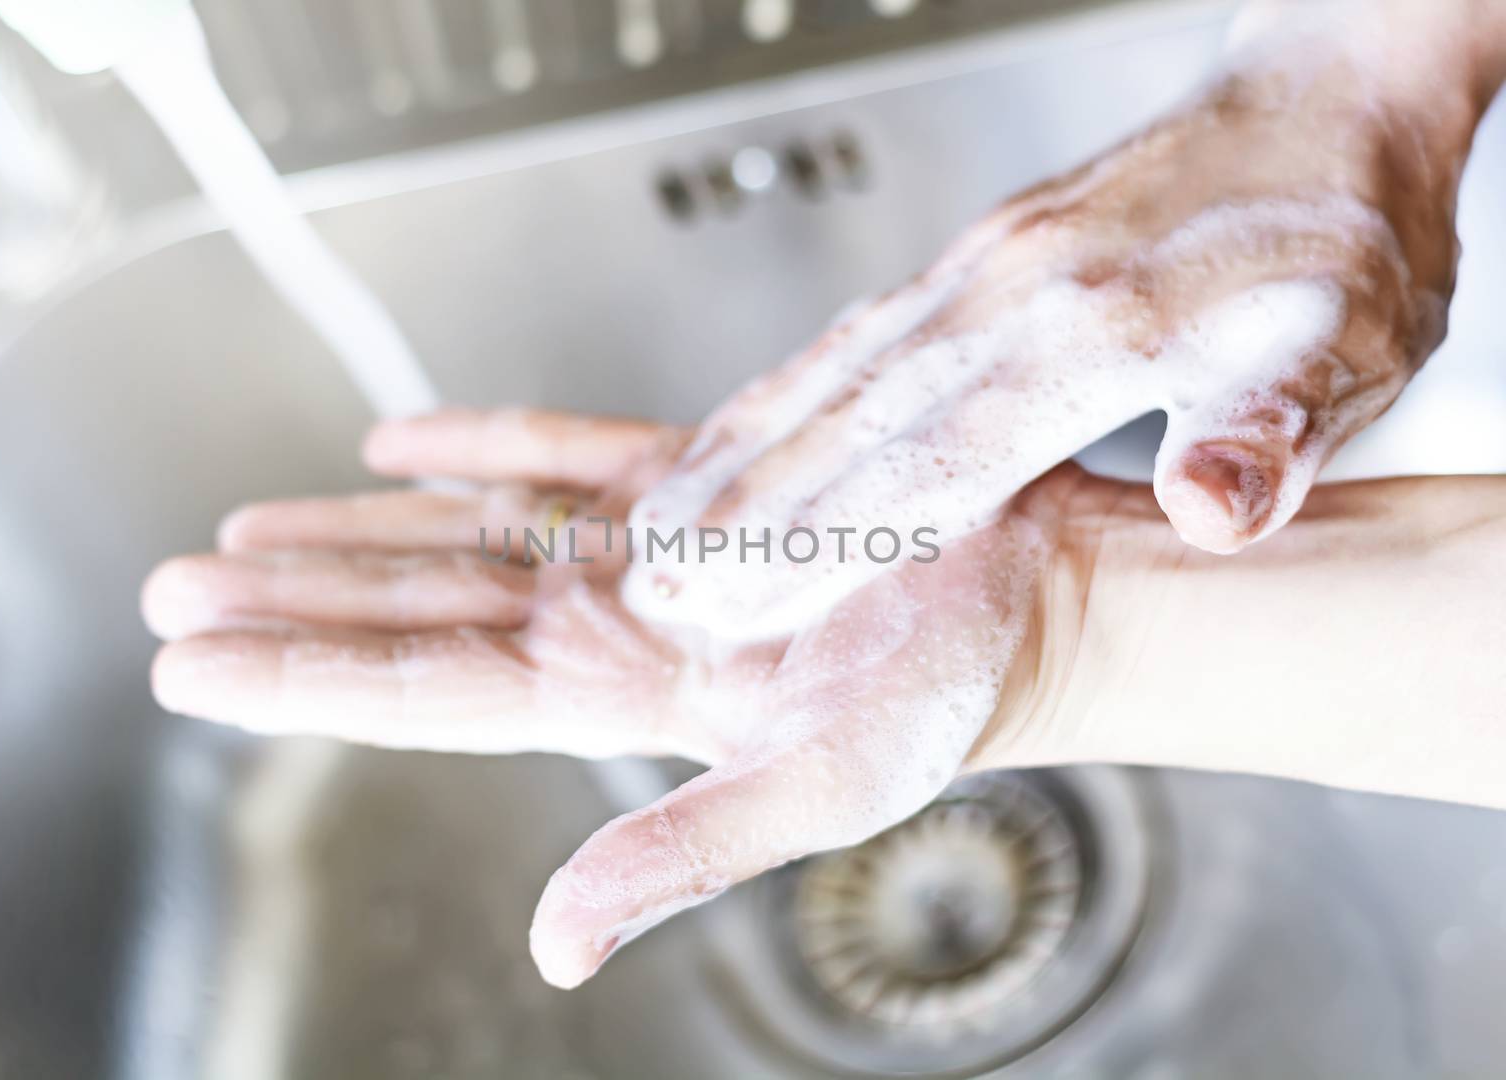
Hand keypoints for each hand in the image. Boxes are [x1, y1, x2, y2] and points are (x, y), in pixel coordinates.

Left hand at [143, 408, 1093, 987]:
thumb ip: (681, 856)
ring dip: (356, 531)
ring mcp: (646, 552)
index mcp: (617, 694)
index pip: (423, 688)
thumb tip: (557, 943)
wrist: (1034, 601)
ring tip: (249, 528)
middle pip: (416, 611)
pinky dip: (479, 443)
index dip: (301, 676)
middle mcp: (611, 625)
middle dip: (294, 602)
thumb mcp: (815, 788)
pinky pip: (561, 454)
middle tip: (175, 588)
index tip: (189, 665)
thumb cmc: (949, 697)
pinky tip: (401, 441)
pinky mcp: (695, 483)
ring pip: (464, 536)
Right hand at [620, 0, 1489, 642]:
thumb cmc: (1340, 232)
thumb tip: (1216, 509)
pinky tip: (747, 428)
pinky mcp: (979, 258)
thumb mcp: (1350, 341)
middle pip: (850, 422)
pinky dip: (788, 391)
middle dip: (746, 511)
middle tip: (653, 579)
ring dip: (744, 451)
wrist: (1326, 100)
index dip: (826, 545)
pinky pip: (860, 334)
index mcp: (1099, 334)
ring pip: (835, 374)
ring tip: (663, 518)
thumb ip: (1272, 426)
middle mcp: (1015, 297)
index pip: (933, 465)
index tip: (737, 604)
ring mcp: (985, 271)